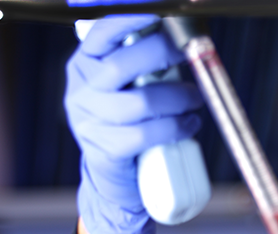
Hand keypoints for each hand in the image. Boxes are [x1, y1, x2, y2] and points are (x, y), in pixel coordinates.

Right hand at [65, 15, 202, 233]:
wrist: (114, 175)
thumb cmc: (130, 121)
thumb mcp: (130, 84)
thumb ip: (145, 60)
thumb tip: (184, 35)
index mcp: (85, 64)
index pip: (103, 34)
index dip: (130, 20)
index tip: (160, 12)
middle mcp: (82, 89)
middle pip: (122, 66)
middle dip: (163, 56)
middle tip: (190, 56)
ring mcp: (88, 121)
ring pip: (140, 103)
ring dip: (177, 99)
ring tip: (196, 100)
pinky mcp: (104, 150)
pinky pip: (144, 135)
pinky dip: (175, 128)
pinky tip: (189, 125)